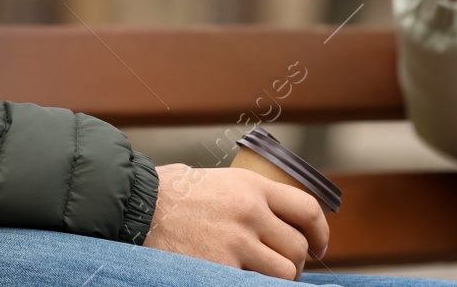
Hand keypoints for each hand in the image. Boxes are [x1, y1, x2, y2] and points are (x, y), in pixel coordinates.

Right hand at [145, 164, 327, 279]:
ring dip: (278, 279)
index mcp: (251, 185)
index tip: (319, 246)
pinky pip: (256, 285)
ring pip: (285, 273)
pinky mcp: (220, 268)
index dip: (321, 232)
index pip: (307, 208)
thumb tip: (278, 219)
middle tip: (282, 268)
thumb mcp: (217, 181)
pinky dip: (254, 285)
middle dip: (296, 262)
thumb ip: (249, 197)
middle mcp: (249, 211)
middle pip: (298, 246)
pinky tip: (240, 279)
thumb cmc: (171, 196)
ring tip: (261, 277)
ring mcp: (236, 242)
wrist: (135, 209)